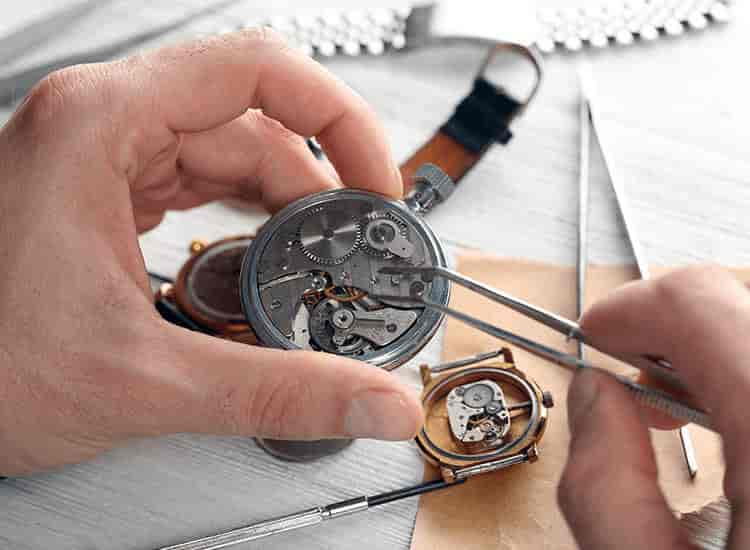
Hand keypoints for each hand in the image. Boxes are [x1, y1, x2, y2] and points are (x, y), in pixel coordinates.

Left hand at [0, 29, 421, 475]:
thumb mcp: (145, 381)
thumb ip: (279, 392)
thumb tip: (373, 399)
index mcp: (101, 126)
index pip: (258, 71)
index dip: (339, 120)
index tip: (375, 182)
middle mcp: (102, 123)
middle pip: (255, 120)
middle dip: (319, 185)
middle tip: (357, 244)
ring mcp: (104, 154)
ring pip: (232, 151)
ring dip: (285, 207)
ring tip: (318, 260)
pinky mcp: (107, 189)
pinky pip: (202, 179)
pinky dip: (246, 217)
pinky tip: (265, 259)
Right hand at [558, 266, 749, 547]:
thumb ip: (602, 481)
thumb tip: (595, 398)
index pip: (703, 305)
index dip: (633, 309)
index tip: (598, 338)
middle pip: (748, 306)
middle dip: (677, 331)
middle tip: (632, 378)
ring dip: (724, 354)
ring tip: (683, 408)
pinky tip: (740, 436)